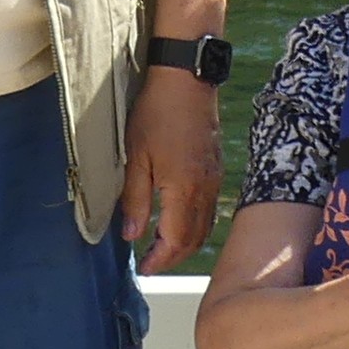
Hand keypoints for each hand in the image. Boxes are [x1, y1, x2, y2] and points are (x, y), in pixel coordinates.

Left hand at [120, 69, 222, 270]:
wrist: (187, 79)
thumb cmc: (157, 113)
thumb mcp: (136, 157)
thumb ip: (135, 200)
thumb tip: (132, 235)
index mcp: (183, 189)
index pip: (176, 240)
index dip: (160, 259)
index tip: (144, 269)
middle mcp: (205, 189)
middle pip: (195, 239)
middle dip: (173, 257)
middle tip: (151, 263)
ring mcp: (215, 179)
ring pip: (206, 226)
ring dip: (186, 243)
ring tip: (163, 247)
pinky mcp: (216, 168)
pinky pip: (210, 208)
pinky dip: (196, 224)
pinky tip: (179, 220)